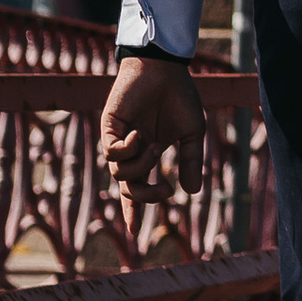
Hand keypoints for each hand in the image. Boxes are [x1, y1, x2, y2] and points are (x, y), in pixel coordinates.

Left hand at [100, 55, 206, 229]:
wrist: (165, 69)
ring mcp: (118, 139)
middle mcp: (130, 150)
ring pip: (119, 173)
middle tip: (166, 190)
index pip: (136, 187)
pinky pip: (111, 152)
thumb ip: (190, 161)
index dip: (133, 210)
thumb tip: (192, 192)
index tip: (134, 232)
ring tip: (156, 146)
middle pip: (127, 187)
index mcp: (147, 153)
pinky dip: (128, 150)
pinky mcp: (109, 127)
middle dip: (145, 198)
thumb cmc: (179, 96)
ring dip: (141, 166)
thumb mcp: (192, 133)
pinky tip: (141, 135)